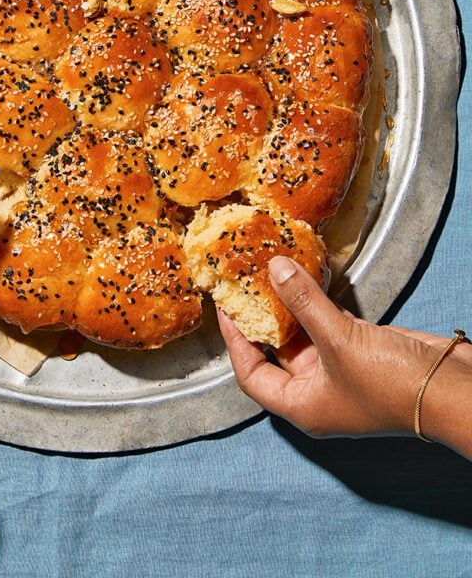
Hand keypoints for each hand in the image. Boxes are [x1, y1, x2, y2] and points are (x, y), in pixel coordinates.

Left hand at [218, 255, 471, 455]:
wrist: (454, 390)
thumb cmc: (392, 382)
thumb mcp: (339, 340)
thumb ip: (303, 303)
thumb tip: (273, 267)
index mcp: (302, 405)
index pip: (251, 376)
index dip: (234, 342)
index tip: (224, 307)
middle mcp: (316, 392)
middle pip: (274, 353)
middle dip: (259, 318)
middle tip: (242, 282)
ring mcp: (340, 371)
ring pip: (302, 335)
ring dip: (288, 306)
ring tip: (267, 271)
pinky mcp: (361, 350)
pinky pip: (328, 325)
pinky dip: (316, 302)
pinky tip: (305, 275)